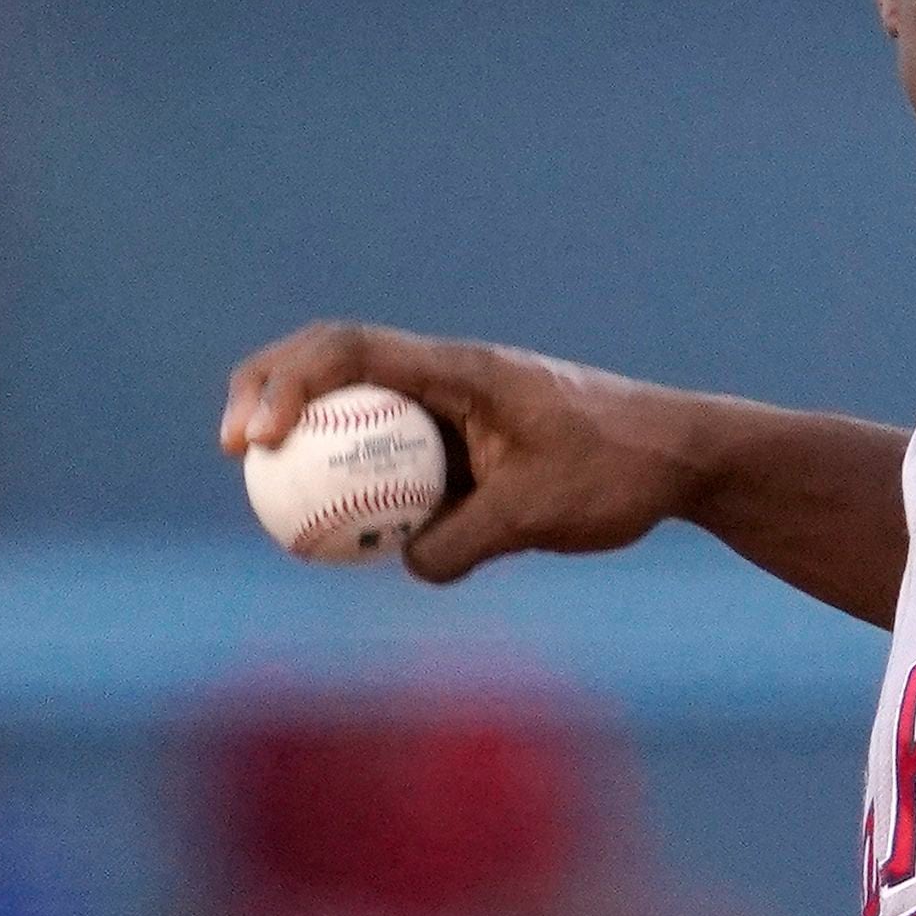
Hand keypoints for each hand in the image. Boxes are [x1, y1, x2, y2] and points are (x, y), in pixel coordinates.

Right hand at [220, 322, 701, 583]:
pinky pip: (394, 459)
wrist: (683, 461)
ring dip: (309, 442)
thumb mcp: (539, 515)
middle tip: (232, 451)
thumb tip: (404, 565)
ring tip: (273, 499)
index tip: (257, 439)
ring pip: (358, 412)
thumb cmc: (620, 472)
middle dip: (268, 393)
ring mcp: (454, 410)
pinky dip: (359, 484)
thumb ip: (464, 541)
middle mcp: (448, 378)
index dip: (287, 383)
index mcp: (461, 370)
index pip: (350, 350)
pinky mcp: (465, 448)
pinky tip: (344, 536)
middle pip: (333, 364)